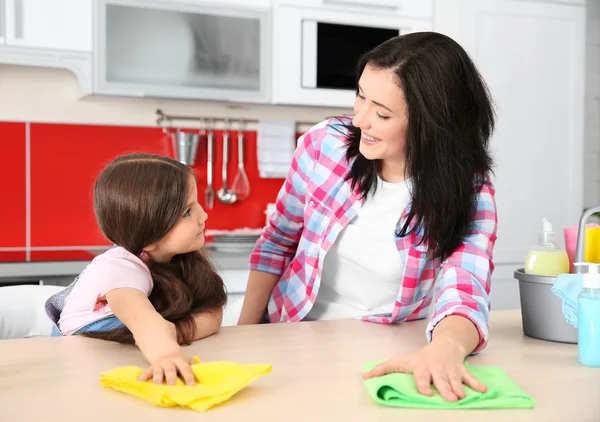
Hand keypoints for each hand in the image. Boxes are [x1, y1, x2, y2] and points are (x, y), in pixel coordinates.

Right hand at [138, 350, 195, 385]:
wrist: (165, 350)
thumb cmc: (179, 360)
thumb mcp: (186, 360)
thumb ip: (192, 366)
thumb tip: (202, 373)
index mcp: (180, 360)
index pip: (186, 368)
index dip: (189, 376)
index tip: (192, 385)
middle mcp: (169, 362)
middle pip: (171, 370)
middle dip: (171, 377)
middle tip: (172, 384)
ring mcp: (160, 364)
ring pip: (158, 371)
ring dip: (158, 377)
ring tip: (157, 384)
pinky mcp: (152, 367)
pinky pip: (147, 372)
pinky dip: (143, 377)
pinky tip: (139, 382)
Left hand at [362, 339, 486, 401]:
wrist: (443, 346)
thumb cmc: (419, 358)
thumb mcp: (401, 361)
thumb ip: (383, 369)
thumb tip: (364, 377)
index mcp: (422, 368)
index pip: (422, 377)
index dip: (424, 385)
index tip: (426, 393)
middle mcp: (437, 369)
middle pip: (441, 381)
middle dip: (446, 389)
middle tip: (450, 398)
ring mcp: (451, 370)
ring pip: (456, 381)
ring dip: (460, 388)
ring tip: (462, 396)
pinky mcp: (462, 371)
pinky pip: (470, 378)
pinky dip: (477, 384)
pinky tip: (483, 391)